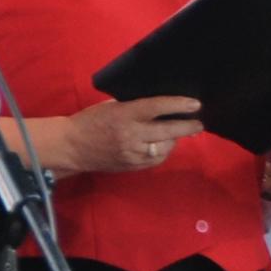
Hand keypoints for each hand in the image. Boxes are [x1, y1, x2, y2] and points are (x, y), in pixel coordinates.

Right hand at [45, 93, 202, 175]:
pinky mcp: (132, 166)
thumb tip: (160, 106)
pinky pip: (156, 159)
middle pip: (168, 131)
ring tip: (180, 132)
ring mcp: (132, 153)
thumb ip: (134, 106)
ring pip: (165, 147)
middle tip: (199, 123)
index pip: (157, 108)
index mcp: (124, 114)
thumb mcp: (111, 106)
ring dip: (175, 139)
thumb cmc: (90, 120)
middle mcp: (131, 135)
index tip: (195, 104)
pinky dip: (164, 151)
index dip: (178, 105)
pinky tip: (165, 144)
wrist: (72, 147)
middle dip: (187, 127)